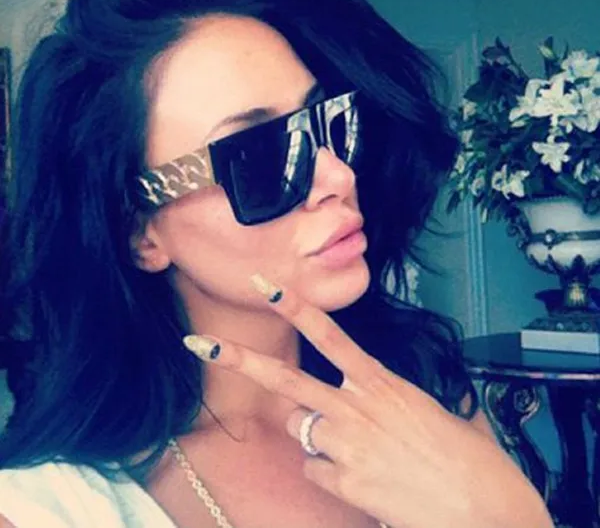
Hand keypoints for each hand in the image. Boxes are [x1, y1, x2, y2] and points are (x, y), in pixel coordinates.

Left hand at [183, 275, 549, 527]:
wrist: (488, 511)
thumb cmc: (469, 460)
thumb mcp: (432, 414)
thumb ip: (392, 402)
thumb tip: (367, 404)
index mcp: (384, 383)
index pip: (331, 336)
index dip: (296, 307)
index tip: (265, 285)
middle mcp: (359, 408)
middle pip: (287, 379)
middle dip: (240, 360)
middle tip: (201, 344)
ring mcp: (349, 446)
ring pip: (303, 430)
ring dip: (316, 437)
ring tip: (356, 452)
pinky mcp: (347, 483)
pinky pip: (316, 471)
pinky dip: (330, 474)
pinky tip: (362, 482)